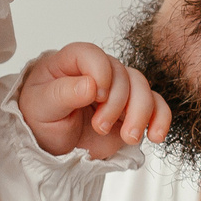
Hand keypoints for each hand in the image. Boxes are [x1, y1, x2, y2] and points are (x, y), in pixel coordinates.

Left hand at [17, 41, 170, 159]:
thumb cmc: (40, 120)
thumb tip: (90, 85)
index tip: (96, 96)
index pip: (91, 54)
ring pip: (142, 88)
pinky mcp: (132, 109)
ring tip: (129, 137)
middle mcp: (98, 71)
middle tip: (100, 127)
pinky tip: (155, 135)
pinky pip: (156, 105)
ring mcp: (118, 89)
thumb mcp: (42, 108)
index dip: (100, 71)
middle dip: (116, 104)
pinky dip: (160, 118)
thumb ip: (63, 94)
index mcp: (71, 62)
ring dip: (140, 113)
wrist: (51, 146)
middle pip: (121, 74)